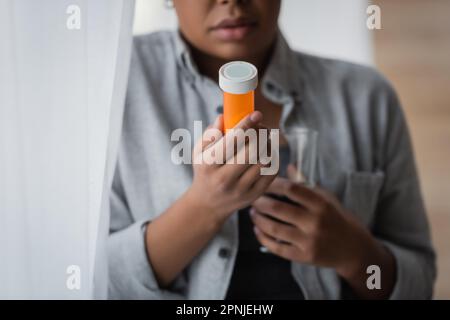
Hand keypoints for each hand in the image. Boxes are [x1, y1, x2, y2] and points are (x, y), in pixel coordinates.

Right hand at [187, 111, 277, 224]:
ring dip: (268, 145)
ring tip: (264, 139)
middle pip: (251, 151)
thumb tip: (223, 117)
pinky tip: (267, 152)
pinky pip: (271, 172)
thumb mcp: (198, 153)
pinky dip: (272, 158)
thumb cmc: (204, 171)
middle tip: (262, 126)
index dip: (246, 125)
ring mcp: (241, 189)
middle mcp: (225, 179)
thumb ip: (210, 134)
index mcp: (209, 165)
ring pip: (263, 161)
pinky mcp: (254, 195)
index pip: (231, 141)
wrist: (208, 205)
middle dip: (260, 134)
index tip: (256, 114)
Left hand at [250, 165, 394, 288]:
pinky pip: (276, 247)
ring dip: (258, 219)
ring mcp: (309, 241)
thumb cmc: (336, 218)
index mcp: (321, 204)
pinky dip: (263, 238)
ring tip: (252, 212)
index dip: (273, 184)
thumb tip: (288, 166)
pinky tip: (257, 229)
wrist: (353, 248)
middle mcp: (315, 222)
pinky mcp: (303, 257)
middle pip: (278, 208)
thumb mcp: (326, 198)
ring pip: (274, 228)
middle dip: (260, 201)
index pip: (291, 189)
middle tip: (252, 198)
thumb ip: (305, 184)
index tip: (262, 182)